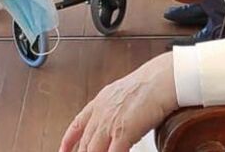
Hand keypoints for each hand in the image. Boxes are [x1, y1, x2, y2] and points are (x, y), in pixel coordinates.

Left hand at [60, 53, 178, 151]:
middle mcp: (101, 113)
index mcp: (100, 102)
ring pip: (93, 151)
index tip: (63, 151)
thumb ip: (115, 107)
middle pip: (84, 143)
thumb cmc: (150, 84)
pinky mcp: (122, 132)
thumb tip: (118, 117)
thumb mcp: (123, 93)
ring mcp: (110, 123)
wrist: (161, 79)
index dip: (67, 141)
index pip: (77, 125)